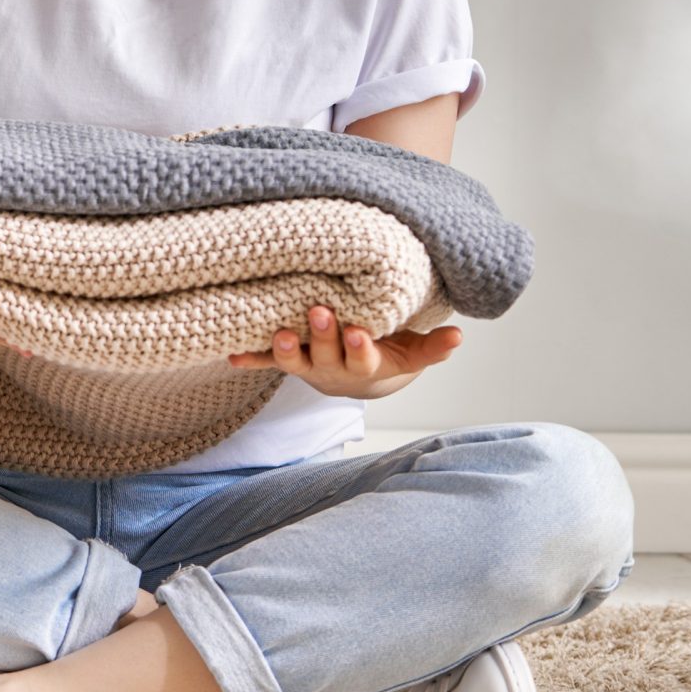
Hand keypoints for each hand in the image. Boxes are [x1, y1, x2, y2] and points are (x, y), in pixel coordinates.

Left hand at [229, 305, 462, 399]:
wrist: (359, 379)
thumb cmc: (388, 355)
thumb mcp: (412, 354)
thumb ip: (432, 348)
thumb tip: (459, 336)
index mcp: (364, 365)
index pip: (362, 359)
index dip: (358, 348)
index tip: (357, 332)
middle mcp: (331, 368)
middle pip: (325, 356)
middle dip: (322, 335)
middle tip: (319, 312)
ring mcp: (307, 365)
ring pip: (293, 361)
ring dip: (284, 349)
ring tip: (279, 333)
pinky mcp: (287, 360)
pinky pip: (264, 362)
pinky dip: (249, 359)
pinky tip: (232, 356)